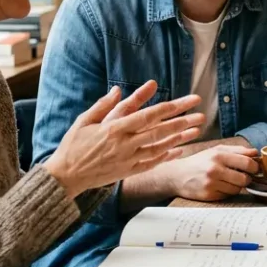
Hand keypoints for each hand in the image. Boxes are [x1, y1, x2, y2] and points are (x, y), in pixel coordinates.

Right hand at [44, 82, 204, 198]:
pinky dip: (167, 156)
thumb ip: (103, 105)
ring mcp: (127, 159)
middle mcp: (124, 144)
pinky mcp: (128, 171)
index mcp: (114, 128)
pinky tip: (180, 149)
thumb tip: (118, 89)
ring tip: (196, 129)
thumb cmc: (73, 146)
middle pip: (159, 130)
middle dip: (182, 121)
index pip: (149, 115)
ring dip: (179, 138)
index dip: (171, 107)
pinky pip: (152, 163)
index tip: (187, 100)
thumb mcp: (84, 121)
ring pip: (159, 147)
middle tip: (201, 114)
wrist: (65, 177)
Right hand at [166, 145, 261, 200]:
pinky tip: (220, 186)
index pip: (247, 162)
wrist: (177, 175)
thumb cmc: (200, 161)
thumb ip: (237, 150)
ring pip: (237, 189)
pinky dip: (227, 192)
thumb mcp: (216, 150)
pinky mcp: (209, 195)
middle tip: (244, 176)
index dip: (255, 167)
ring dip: (237, 185)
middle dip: (247, 178)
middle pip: (245, 178)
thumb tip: (255, 152)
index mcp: (219, 155)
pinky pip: (228, 195)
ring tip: (229, 180)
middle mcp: (215, 169)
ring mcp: (211, 183)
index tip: (255, 168)